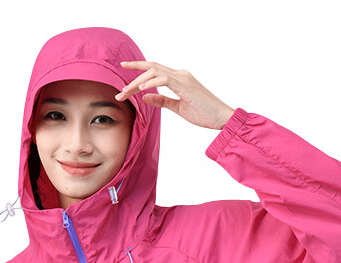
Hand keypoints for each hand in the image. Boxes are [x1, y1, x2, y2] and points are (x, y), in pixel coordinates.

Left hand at [115, 61, 234, 129]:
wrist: (221, 117)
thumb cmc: (203, 113)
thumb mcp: (178, 108)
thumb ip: (162, 101)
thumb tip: (144, 96)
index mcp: (178, 79)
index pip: (154, 71)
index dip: (139, 69)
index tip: (124, 71)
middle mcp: (180, 74)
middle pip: (151, 68)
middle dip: (133, 72)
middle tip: (119, 85)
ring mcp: (183, 78)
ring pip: (154, 72)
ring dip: (138, 82)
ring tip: (126, 92)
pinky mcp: (186, 85)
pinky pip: (164, 79)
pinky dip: (151, 82)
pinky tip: (140, 89)